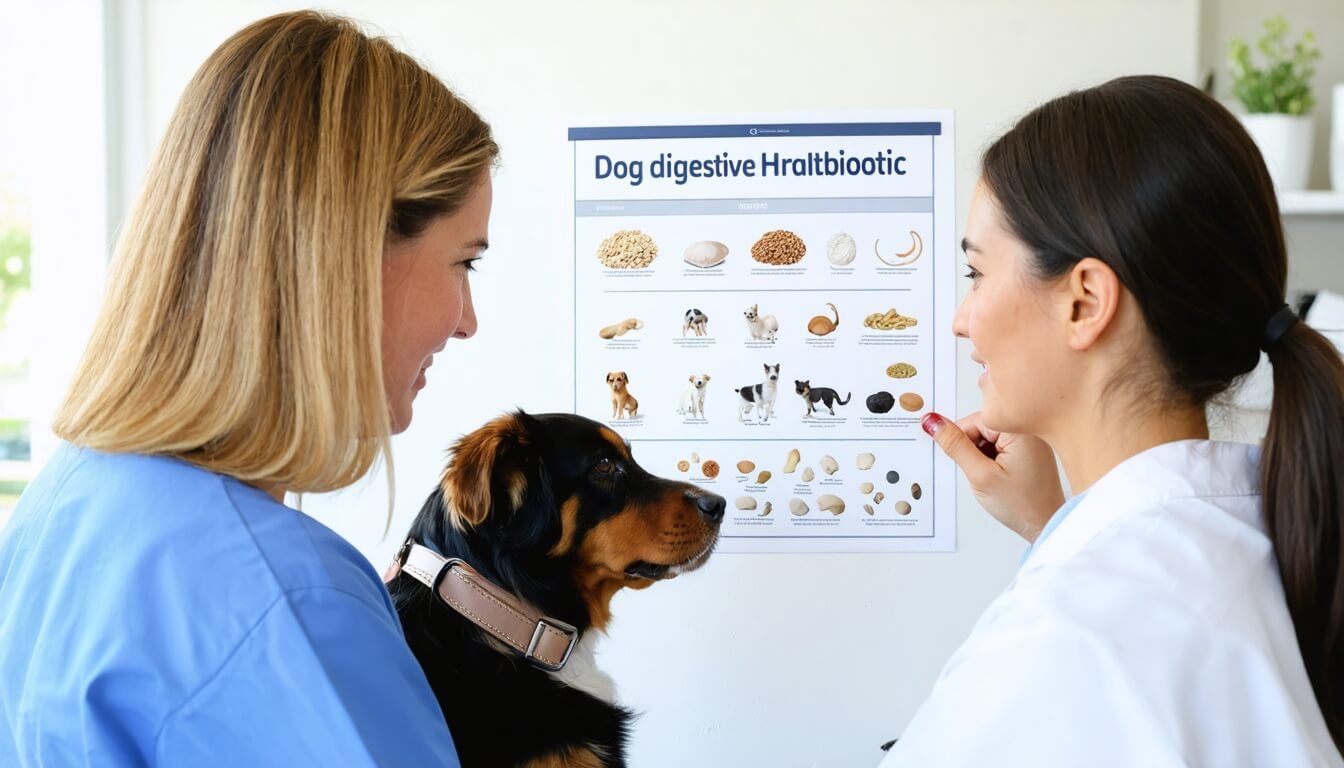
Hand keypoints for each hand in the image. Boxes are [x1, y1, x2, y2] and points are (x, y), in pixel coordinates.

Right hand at [921, 411, 1063, 541]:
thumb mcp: (980, 475)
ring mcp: (1030, 440)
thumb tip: (932, 422)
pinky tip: (1000, 476)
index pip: (975, 420)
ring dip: (982, 455)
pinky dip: (993, 459)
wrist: (1046, 526)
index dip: (962, 441)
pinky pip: (1000, 446)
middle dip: (973, 449)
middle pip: (982, 427)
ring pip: (989, 437)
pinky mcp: (1029, 450)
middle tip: (983, 473)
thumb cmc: (1021, 505)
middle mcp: (1028, 430)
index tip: (968, 462)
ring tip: (995, 478)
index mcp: (1020, 430)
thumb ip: (955, 446)